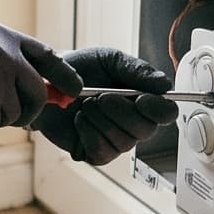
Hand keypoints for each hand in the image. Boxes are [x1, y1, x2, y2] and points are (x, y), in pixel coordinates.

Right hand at [0, 21, 82, 135]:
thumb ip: (4, 66)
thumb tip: (40, 96)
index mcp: (4, 36)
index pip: (47, 56)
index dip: (64, 75)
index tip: (74, 90)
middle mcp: (7, 53)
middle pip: (37, 94)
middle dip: (28, 112)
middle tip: (8, 116)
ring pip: (15, 114)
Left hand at [37, 47, 176, 164]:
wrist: (46, 82)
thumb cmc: (80, 69)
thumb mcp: (109, 60)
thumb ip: (137, 71)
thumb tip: (165, 85)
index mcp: (142, 99)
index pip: (166, 112)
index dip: (158, 109)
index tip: (141, 99)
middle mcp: (133, 122)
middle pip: (146, 130)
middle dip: (122, 112)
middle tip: (100, 97)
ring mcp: (115, 140)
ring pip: (124, 142)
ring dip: (101, 121)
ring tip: (85, 104)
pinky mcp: (95, 153)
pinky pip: (102, 153)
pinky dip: (89, 134)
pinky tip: (80, 120)